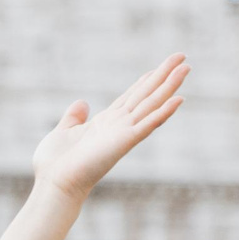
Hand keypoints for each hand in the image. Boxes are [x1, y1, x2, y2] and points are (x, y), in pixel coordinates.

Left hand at [30, 53, 186, 199]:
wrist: (53, 183)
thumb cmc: (54, 164)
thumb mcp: (63, 132)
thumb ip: (74, 117)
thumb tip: (82, 102)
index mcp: (105, 122)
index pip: (131, 97)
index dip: (145, 81)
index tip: (159, 67)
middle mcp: (118, 125)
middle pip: (146, 95)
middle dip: (164, 76)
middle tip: (182, 56)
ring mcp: (123, 133)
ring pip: (152, 104)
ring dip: (169, 86)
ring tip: (186, 68)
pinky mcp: (124, 142)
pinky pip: (147, 125)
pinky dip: (163, 113)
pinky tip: (179, 99)